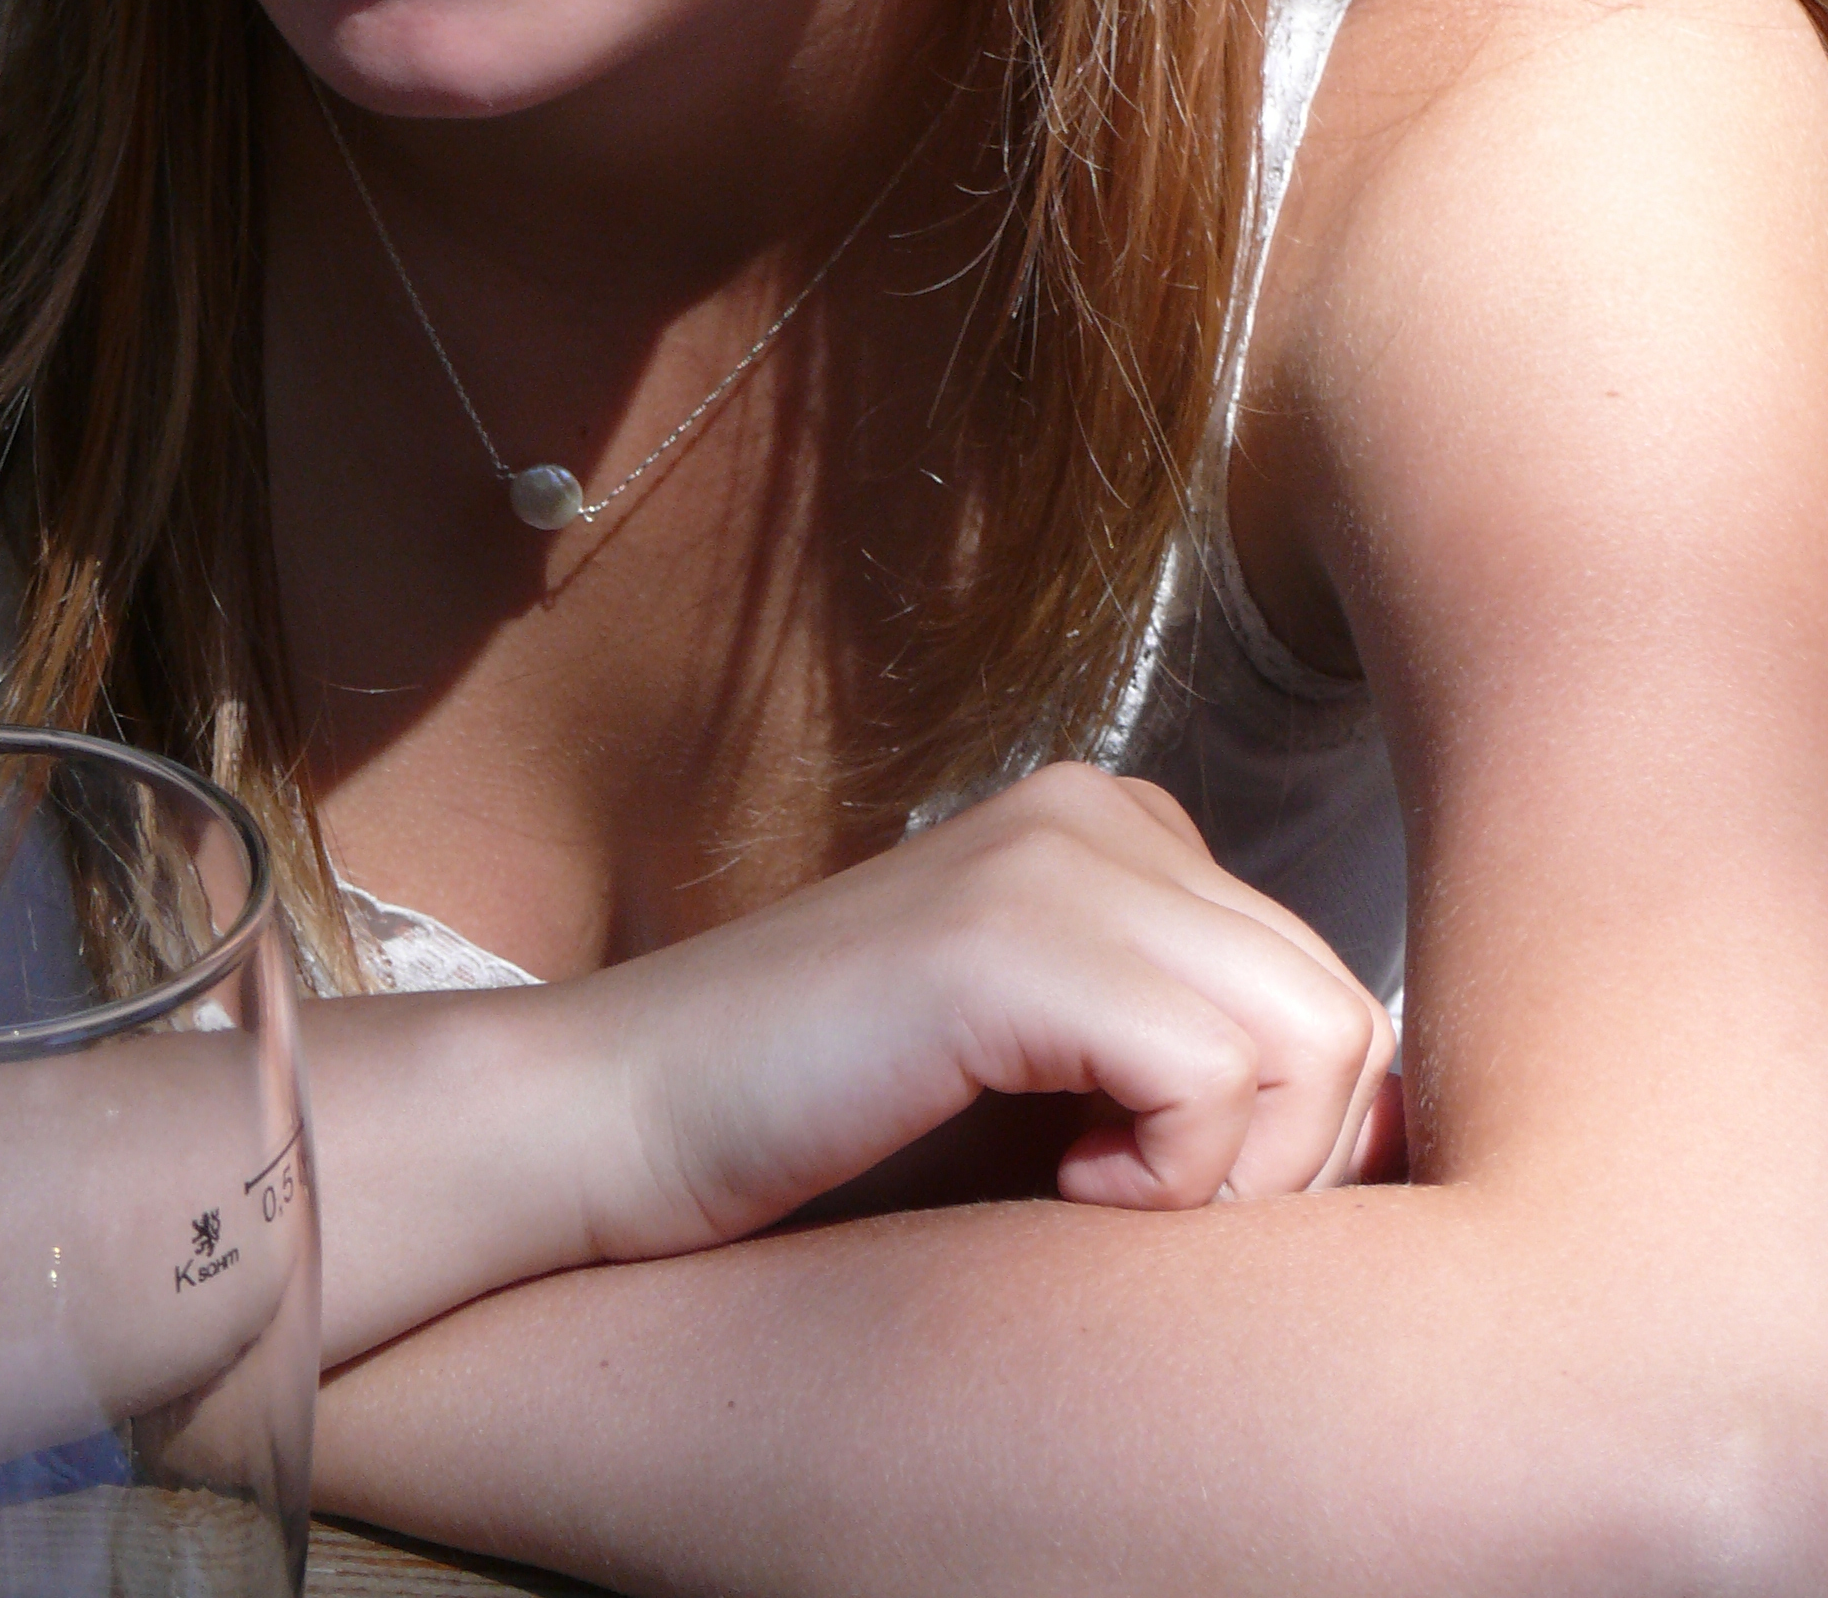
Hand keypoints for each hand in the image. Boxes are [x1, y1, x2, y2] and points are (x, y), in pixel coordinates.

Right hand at [573, 764, 1395, 1259]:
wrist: (619, 1130)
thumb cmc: (836, 1142)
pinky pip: (1214, 1074)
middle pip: (1346, 1017)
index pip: (1336, 995)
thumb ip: (1204, 1073)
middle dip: (1281, 1171)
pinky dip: (1165, 1179)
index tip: (1161, 1207)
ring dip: (1229, 1182)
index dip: (1290, 1148)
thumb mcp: (1061, 1091)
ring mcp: (1050, 855)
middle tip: (1131, 1221)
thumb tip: (1411, 1142)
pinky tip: (1055, 1190)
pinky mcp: (1003, 934)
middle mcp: (1098, 808)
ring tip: (1091, 1202)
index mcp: (1117, 829)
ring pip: (1309, 1041)